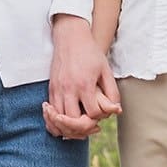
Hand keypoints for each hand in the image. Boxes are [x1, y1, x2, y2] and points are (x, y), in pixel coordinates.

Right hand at [42, 15, 120, 139]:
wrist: (70, 37)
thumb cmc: (90, 53)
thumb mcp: (105, 70)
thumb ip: (112, 91)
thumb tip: (116, 110)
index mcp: (85, 84)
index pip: (93, 114)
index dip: (100, 117)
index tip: (102, 112)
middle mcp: (69, 89)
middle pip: (73, 122)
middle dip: (83, 128)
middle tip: (91, 125)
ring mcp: (57, 89)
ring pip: (58, 121)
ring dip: (69, 128)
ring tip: (79, 126)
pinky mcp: (51, 89)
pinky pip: (50, 114)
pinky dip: (56, 122)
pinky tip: (65, 122)